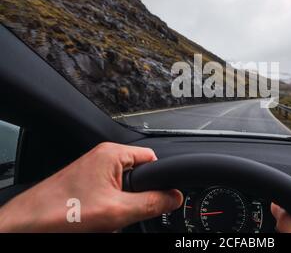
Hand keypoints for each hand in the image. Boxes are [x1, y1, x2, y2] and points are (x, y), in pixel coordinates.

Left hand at [0, 142, 182, 231]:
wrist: (27, 225)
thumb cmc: (62, 211)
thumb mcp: (117, 211)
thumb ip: (151, 203)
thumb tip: (174, 197)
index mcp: (113, 153)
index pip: (153, 159)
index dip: (158, 181)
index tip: (156, 199)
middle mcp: (103, 157)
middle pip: (139, 177)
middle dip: (134, 199)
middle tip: (121, 213)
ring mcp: (92, 171)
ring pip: (123, 190)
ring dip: (120, 208)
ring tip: (103, 219)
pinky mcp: (85, 184)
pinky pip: (109, 196)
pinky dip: (108, 210)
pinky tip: (95, 221)